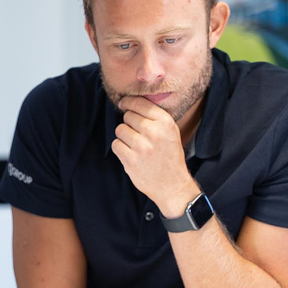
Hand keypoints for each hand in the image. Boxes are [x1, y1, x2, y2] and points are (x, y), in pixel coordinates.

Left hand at [111, 96, 198, 214]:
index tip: (124, 103)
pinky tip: (131, 154)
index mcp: (165, 123)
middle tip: (138, 135)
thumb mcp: (171, 132)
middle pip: (128, 116)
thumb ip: (155, 117)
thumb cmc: (169, 156)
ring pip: (120, 130)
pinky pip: (116, 145)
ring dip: (124, 137)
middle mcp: (154, 132)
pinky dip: (120, 149)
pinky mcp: (131, 160)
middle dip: (129, 123)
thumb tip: (131, 102)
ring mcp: (142, 147)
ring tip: (135, 146)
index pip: (140, 103)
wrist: (172, 185)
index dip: (128, 102)